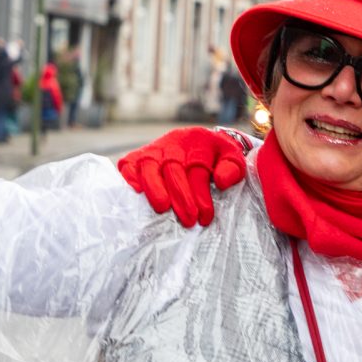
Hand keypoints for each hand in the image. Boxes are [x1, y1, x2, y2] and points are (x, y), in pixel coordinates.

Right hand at [117, 128, 247, 226]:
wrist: (202, 141)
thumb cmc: (217, 157)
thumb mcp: (233, 159)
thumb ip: (232, 169)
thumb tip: (221, 182)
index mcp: (199, 142)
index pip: (198, 169)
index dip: (200, 195)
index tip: (205, 217)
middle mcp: (174, 143)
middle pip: (173, 168)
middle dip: (180, 196)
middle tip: (188, 220)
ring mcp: (155, 148)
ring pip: (149, 164)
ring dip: (154, 187)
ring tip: (161, 209)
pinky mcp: (139, 155)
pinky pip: (129, 162)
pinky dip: (129, 176)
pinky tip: (136, 192)